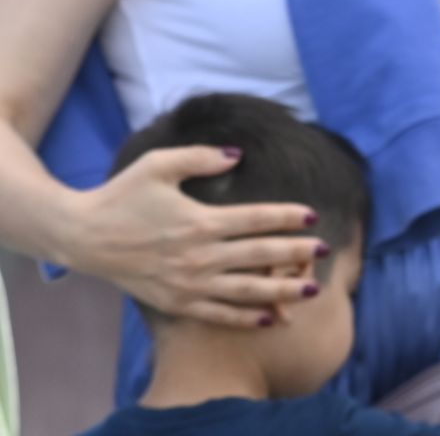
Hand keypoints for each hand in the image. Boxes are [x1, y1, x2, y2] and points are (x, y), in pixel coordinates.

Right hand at [66, 145, 325, 328]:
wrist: (82, 236)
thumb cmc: (122, 196)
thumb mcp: (158, 165)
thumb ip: (200, 157)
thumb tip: (238, 154)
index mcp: (199, 221)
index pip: (256, 219)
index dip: (287, 217)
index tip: (312, 215)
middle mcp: (198, 256)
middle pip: (259, 256)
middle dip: (296, 254)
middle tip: (324, 251)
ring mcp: (187, 284)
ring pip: (245, 291)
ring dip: (281, 291)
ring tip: (310, 290)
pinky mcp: (175, 303)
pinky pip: (218, 314)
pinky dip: (246, 318)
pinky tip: (272, 319)